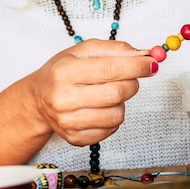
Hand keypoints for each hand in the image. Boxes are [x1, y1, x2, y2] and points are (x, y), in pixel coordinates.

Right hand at [29, 39, 155, 146]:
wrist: (38, 99)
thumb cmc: (62, 72)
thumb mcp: (83, 51)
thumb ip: (114, 49)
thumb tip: (143, 55)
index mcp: (65, 72)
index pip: (110, 69)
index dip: (137, 66)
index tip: (151, 63)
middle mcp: (63, 99)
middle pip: (116, 93)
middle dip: (132, 83)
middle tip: (131, 77)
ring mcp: (68, 122)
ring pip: (117, 115)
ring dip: (122, 102)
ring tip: (110, 93)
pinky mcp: (75, 138)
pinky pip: (111, 130)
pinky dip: (113, 117)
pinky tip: (102, 108)